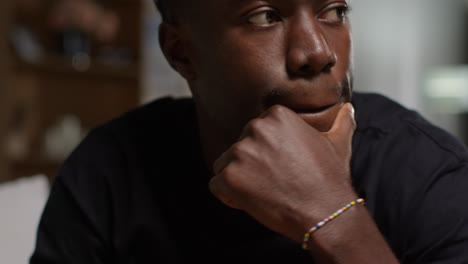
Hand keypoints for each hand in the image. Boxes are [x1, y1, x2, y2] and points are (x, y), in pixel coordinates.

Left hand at [209, 103, 356, 241]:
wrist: (326, 212)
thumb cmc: (329, 179)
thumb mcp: (338, 143)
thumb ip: (340, 123)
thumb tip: (347, 109)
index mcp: (275, 115)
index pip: (254, 134)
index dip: (266, 155)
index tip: (284, 168)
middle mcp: (254, 128)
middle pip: (239, 148)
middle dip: (252, 167)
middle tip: (276, 182)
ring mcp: (240, 152)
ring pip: (226, 166)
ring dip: (240, 181)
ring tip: (267, 192)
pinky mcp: (229, 176)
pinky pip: (217, 185)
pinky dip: (229, 196)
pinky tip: (253, 201)